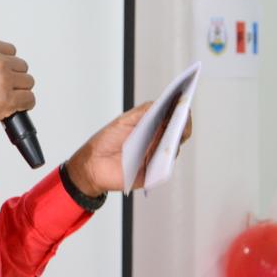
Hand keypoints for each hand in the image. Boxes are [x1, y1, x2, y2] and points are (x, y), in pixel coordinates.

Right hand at [0, 41, 34, 136]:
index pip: (11, 50)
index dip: (8, 63)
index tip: (5, 71)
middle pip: (22, 66)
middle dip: (15, 78)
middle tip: (4, 89)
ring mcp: (4, 81)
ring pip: (28, 82)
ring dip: (20, 91)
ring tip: (7, 98)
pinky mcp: (9, 100)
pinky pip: (30, 99)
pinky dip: (25, 104)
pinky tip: (16, 108)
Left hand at [66, 102, 192, 196]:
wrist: (93, 164)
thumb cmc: (107, 141)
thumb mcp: (125, 120)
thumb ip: (144, 111)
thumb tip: (163, 103)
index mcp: (153, 126)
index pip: (173, 116)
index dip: (181, 110)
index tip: (182, 104)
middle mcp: (158, 141)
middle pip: (179, 132)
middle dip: (181, 124)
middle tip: (179, 119)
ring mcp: (157, 157)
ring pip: (174, 148)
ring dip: (173, 141)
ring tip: (170, 133)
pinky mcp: (154, 173)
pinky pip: (165, 167)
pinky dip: (165, 160)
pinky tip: (161, 153)